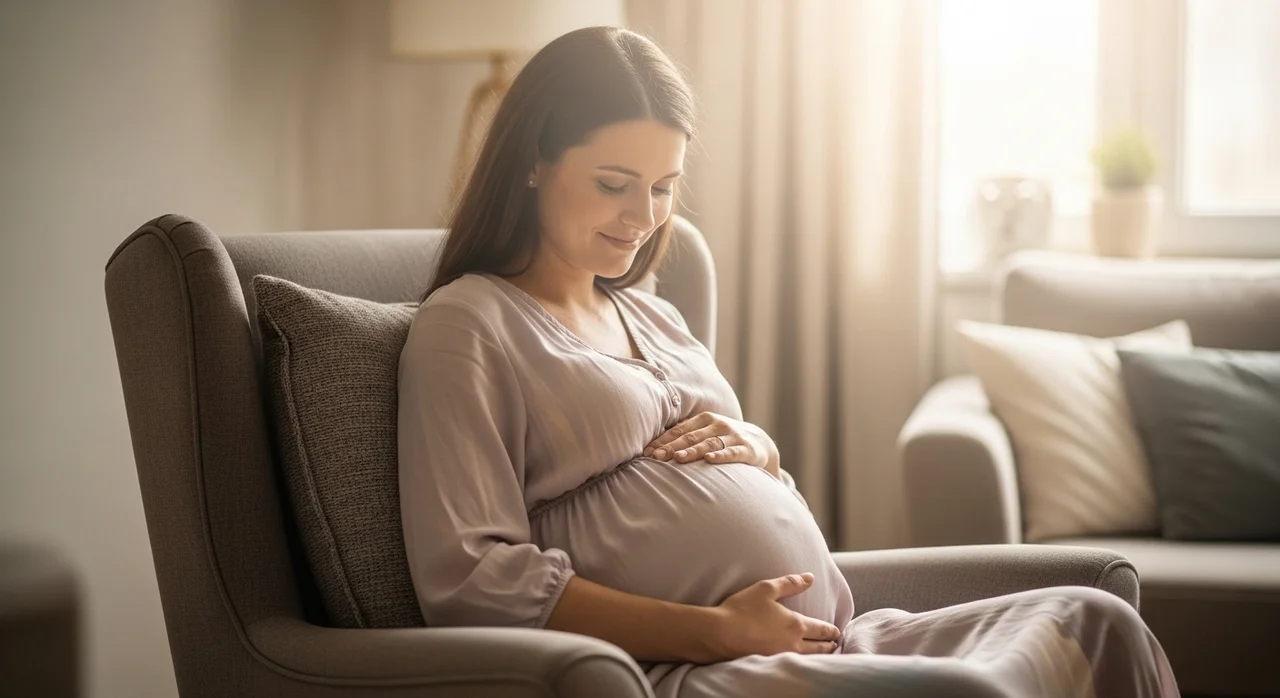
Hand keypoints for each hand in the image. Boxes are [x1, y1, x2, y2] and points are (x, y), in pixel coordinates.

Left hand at [644, 412, 779, 478]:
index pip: (679, 430)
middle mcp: (717, 424)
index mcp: (704, 419)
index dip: (663, 440)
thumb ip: (685, 437)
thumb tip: (652, 449)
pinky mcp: (746, 449)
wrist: (759, 442)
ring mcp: (732, 436)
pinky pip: (732, 453)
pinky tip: (709, 460)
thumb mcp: (706, 433)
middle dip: (672, 447)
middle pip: (691, 436)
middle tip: (656, 457)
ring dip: (692, 451)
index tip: (647, 451)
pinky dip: (720, 456)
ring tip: (678, 458)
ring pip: (709, 443)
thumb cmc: (724, 439)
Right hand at [699, 573, 841, 662]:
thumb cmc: (743, 609)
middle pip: (818, 647)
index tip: (837, 632)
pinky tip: (800, 662)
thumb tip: (810, 577)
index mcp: (796, 624)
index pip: (820, 629)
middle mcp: (793, 643)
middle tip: (835, 645)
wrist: (720, 634)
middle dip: (828, 645)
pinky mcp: (769, 664)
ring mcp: (781, 657)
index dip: (830, 630)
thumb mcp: (766, 588)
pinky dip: (803, 663)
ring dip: (819, 656)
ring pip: (808, 658)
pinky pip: (793, 664)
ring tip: (824, 655)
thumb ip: (790, 583)